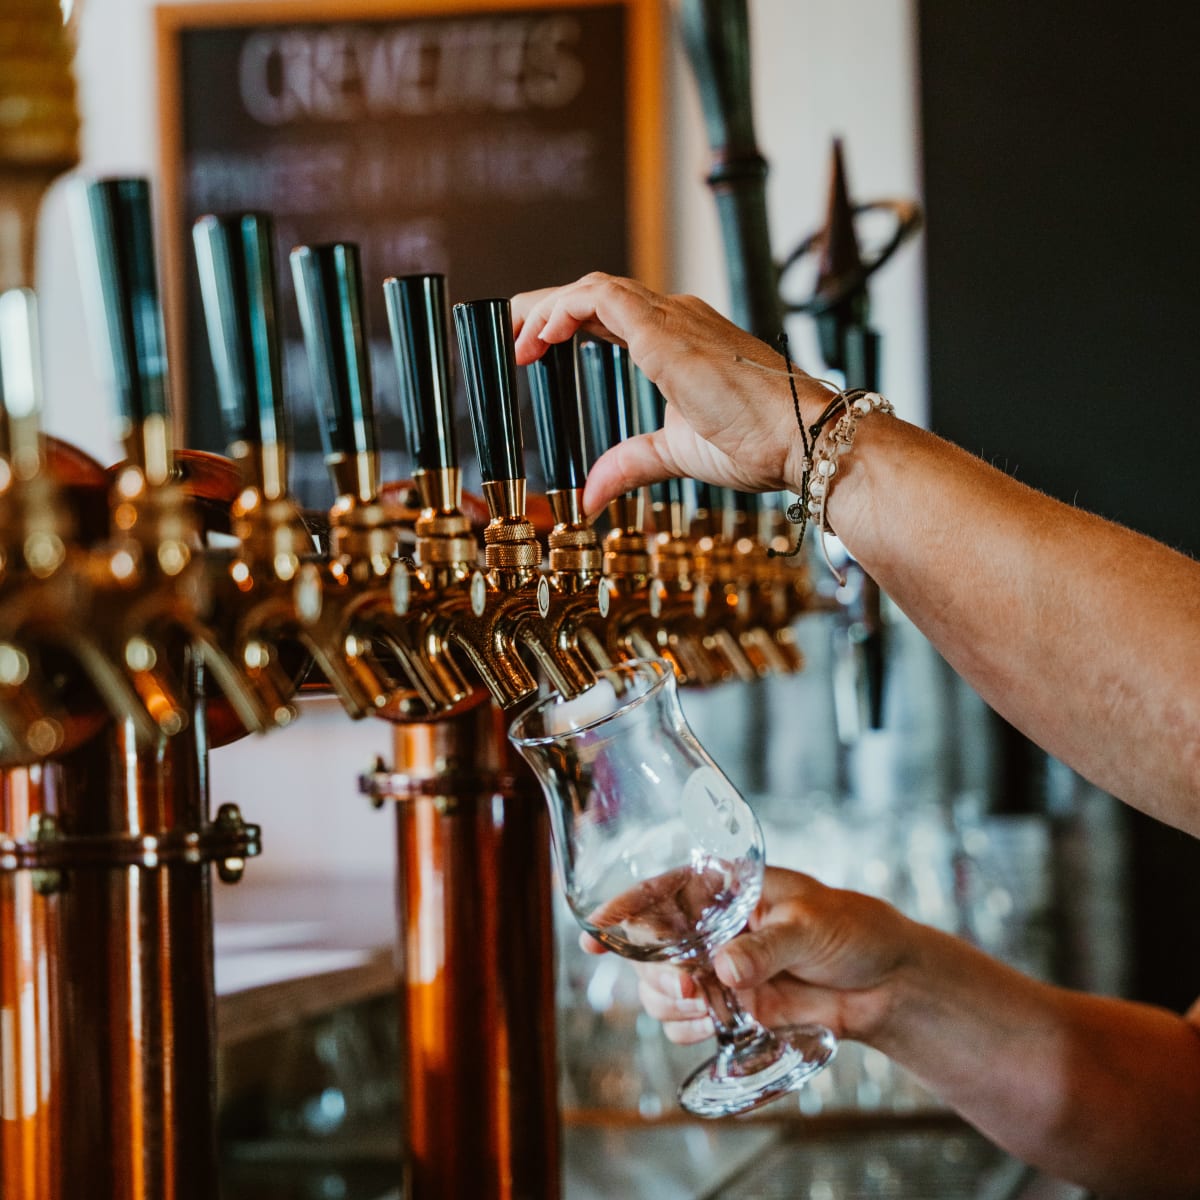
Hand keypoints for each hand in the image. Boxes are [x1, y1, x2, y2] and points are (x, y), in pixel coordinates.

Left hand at [511, 273, 832, 513]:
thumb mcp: (676, 454)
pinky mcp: (665, 330)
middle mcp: (677, 318)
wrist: (801, 439)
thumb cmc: (760, 443)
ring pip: (593, 289)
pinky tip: (539, 337)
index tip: (537, 349)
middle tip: (514, 340)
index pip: (613, 316)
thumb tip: (591, 494)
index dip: (570, 323)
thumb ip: (631, 463)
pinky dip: (561, 310)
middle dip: (548, 311)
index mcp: (681, 342)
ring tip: (518, 340)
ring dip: (547, 309)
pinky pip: (598, 299)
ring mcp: (673, 318)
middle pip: (597, 295)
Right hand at [586, 868, 917, 1046]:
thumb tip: (725, 969)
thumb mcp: (810, 925)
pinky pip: (686, 1023)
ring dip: (674, 1005)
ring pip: (661, 991)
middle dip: (656, 975)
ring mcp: (715, 970)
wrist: (885, 983)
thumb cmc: (851, 930)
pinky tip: (720, 1024)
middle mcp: (709, 928)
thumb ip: (767, 947)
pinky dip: (692, 1029)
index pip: (660, 891)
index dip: (622, 910)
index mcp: (724, 887)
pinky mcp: (728, 1008)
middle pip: (649, 950)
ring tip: (712, 1008)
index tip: (594, 933)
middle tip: (690, 990)